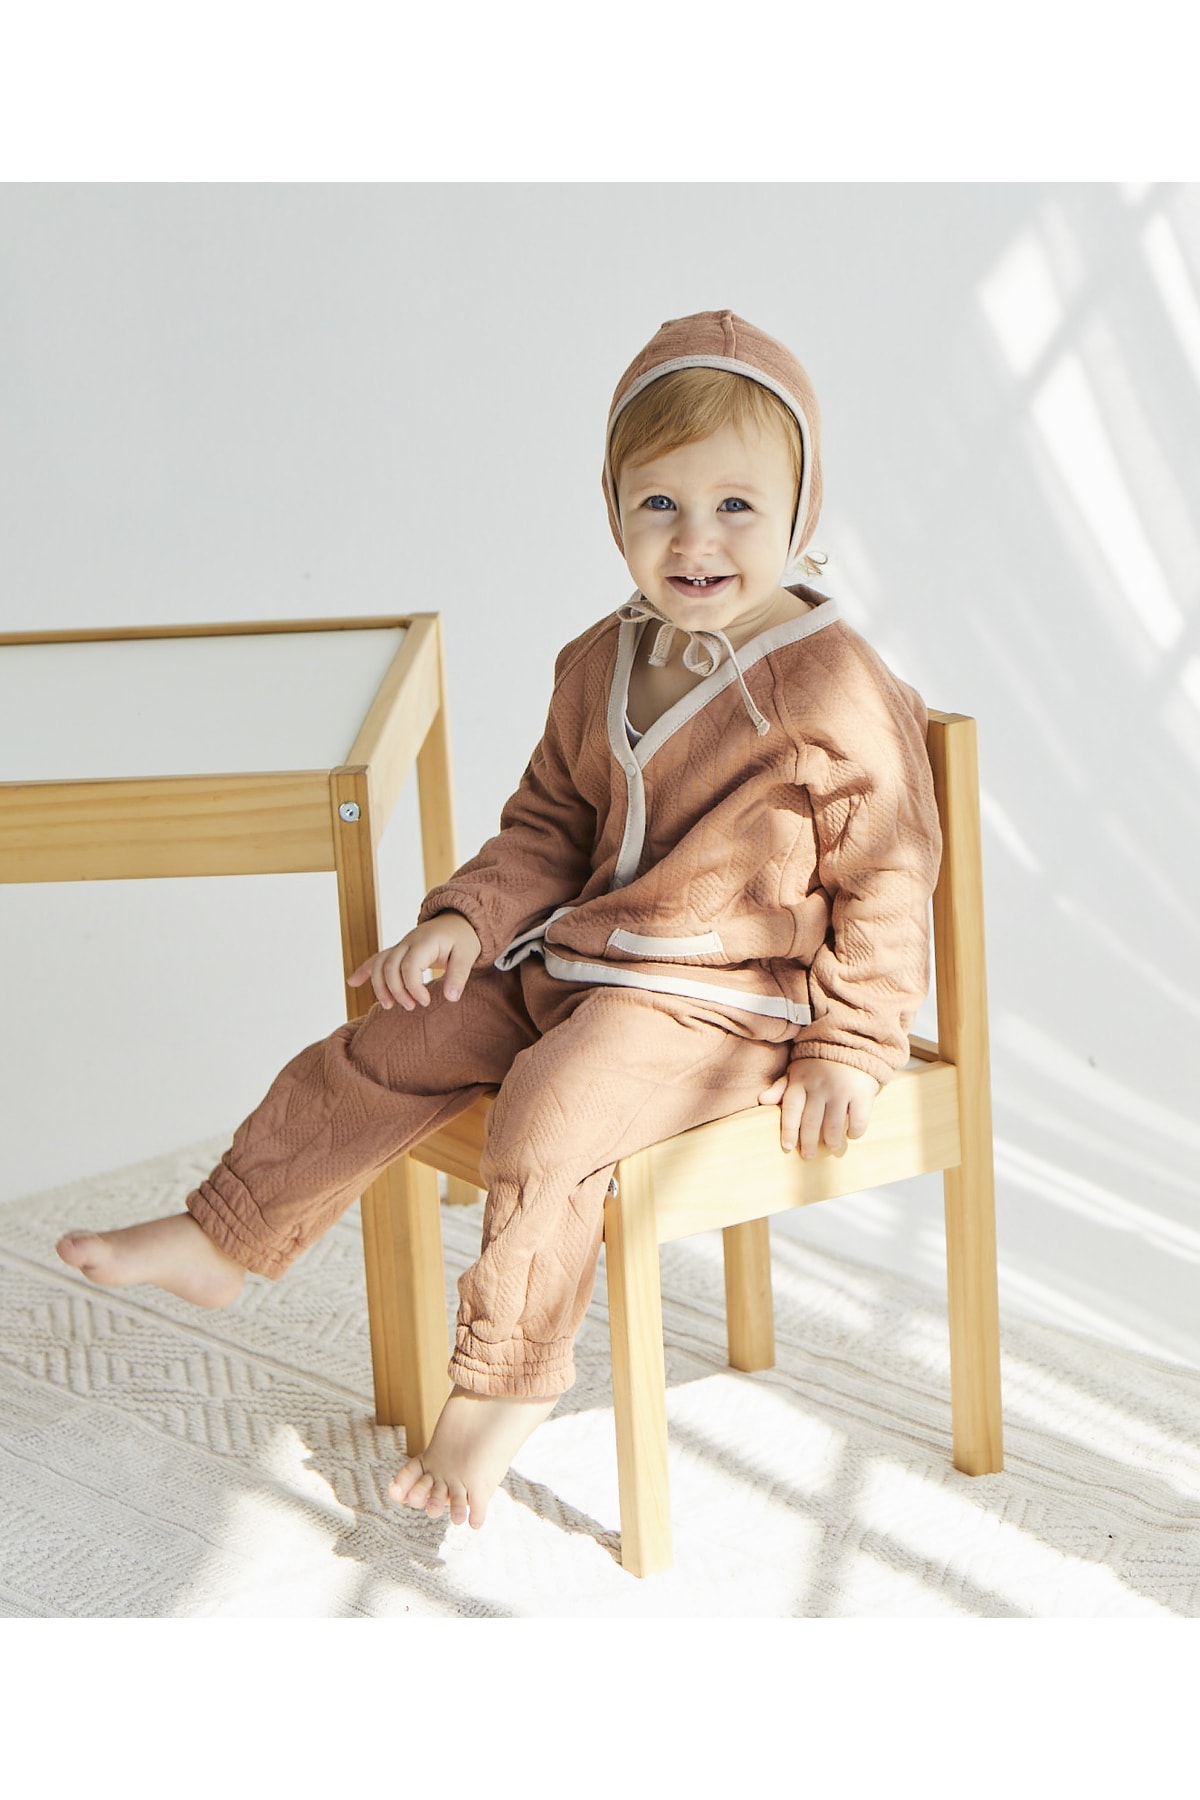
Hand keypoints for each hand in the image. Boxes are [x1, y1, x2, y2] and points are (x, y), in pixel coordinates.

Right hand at [347, 912, 481, 1010]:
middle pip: (390, 966)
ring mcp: (401, 945)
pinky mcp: (398, 950)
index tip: (425, 1002)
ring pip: (380, 964)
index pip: (409, 966)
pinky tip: (352, 982)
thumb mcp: (468, 955)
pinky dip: (364, 970)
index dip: (413, 987)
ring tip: (388, 1006)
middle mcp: (408, 941)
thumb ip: (459, 975)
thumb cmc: (463, 939)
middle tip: (412, 1007)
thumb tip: (451, 998)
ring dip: (379, 986)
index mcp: (424, 942)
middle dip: (396, 990)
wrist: (458, 922)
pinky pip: (377, 959)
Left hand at [758, 1060, 878, 1158]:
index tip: (788, 1147)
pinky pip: (857, 1121)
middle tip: (808, 1156)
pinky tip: (851, 1135)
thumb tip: (762, 1100)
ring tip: (830, 1146)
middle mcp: (819, 1086)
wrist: (852, 1043)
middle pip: (810, 1123)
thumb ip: (781, 1087)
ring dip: (831, 1141)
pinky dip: (854, 1132)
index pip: (791, 1109)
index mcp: (801, 1080)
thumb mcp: (797, 1070)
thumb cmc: (820, 1063)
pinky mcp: (861, 1093)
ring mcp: (841, 1090)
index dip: (788, 1131)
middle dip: (808, 1144)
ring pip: (833, 1126)